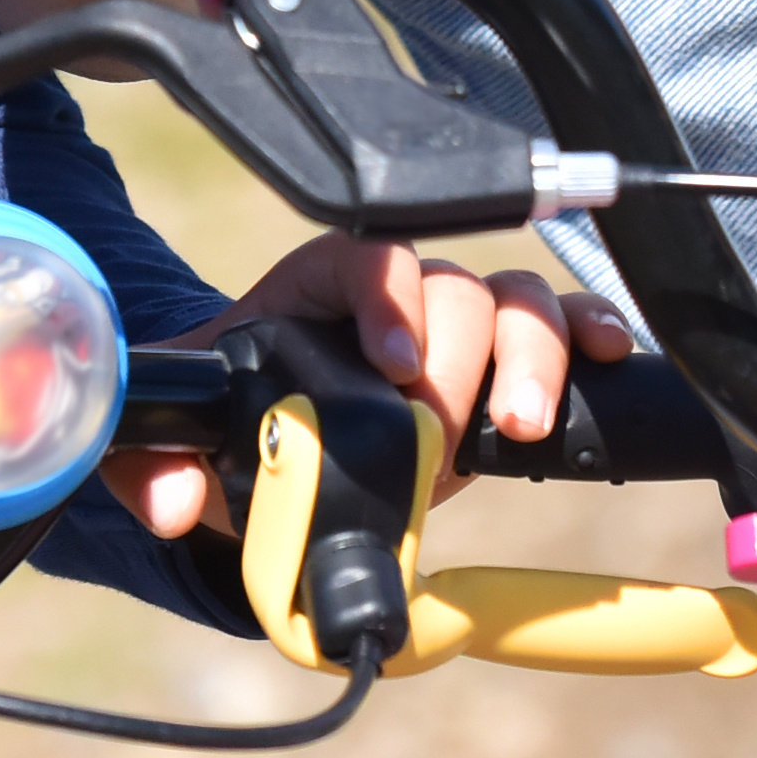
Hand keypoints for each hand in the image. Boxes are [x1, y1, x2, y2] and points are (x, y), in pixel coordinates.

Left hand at [97, 236, 639, 537]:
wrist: (270, 436)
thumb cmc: (229, 419)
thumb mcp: (177, 434)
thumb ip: (149, 464)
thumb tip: (171, 501)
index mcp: (319, 283)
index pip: (366, 256)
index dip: (388, 299)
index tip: (392, 367)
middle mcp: (399, 290)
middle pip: (452, 284)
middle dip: (459, 356)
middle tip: (449, 429)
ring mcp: (458, 322)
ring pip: (516, 297)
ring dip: (534, 352)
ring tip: (521, 424)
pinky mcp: (503, 362)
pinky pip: (561, 323)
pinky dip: (590, 333)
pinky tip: (607, 359)